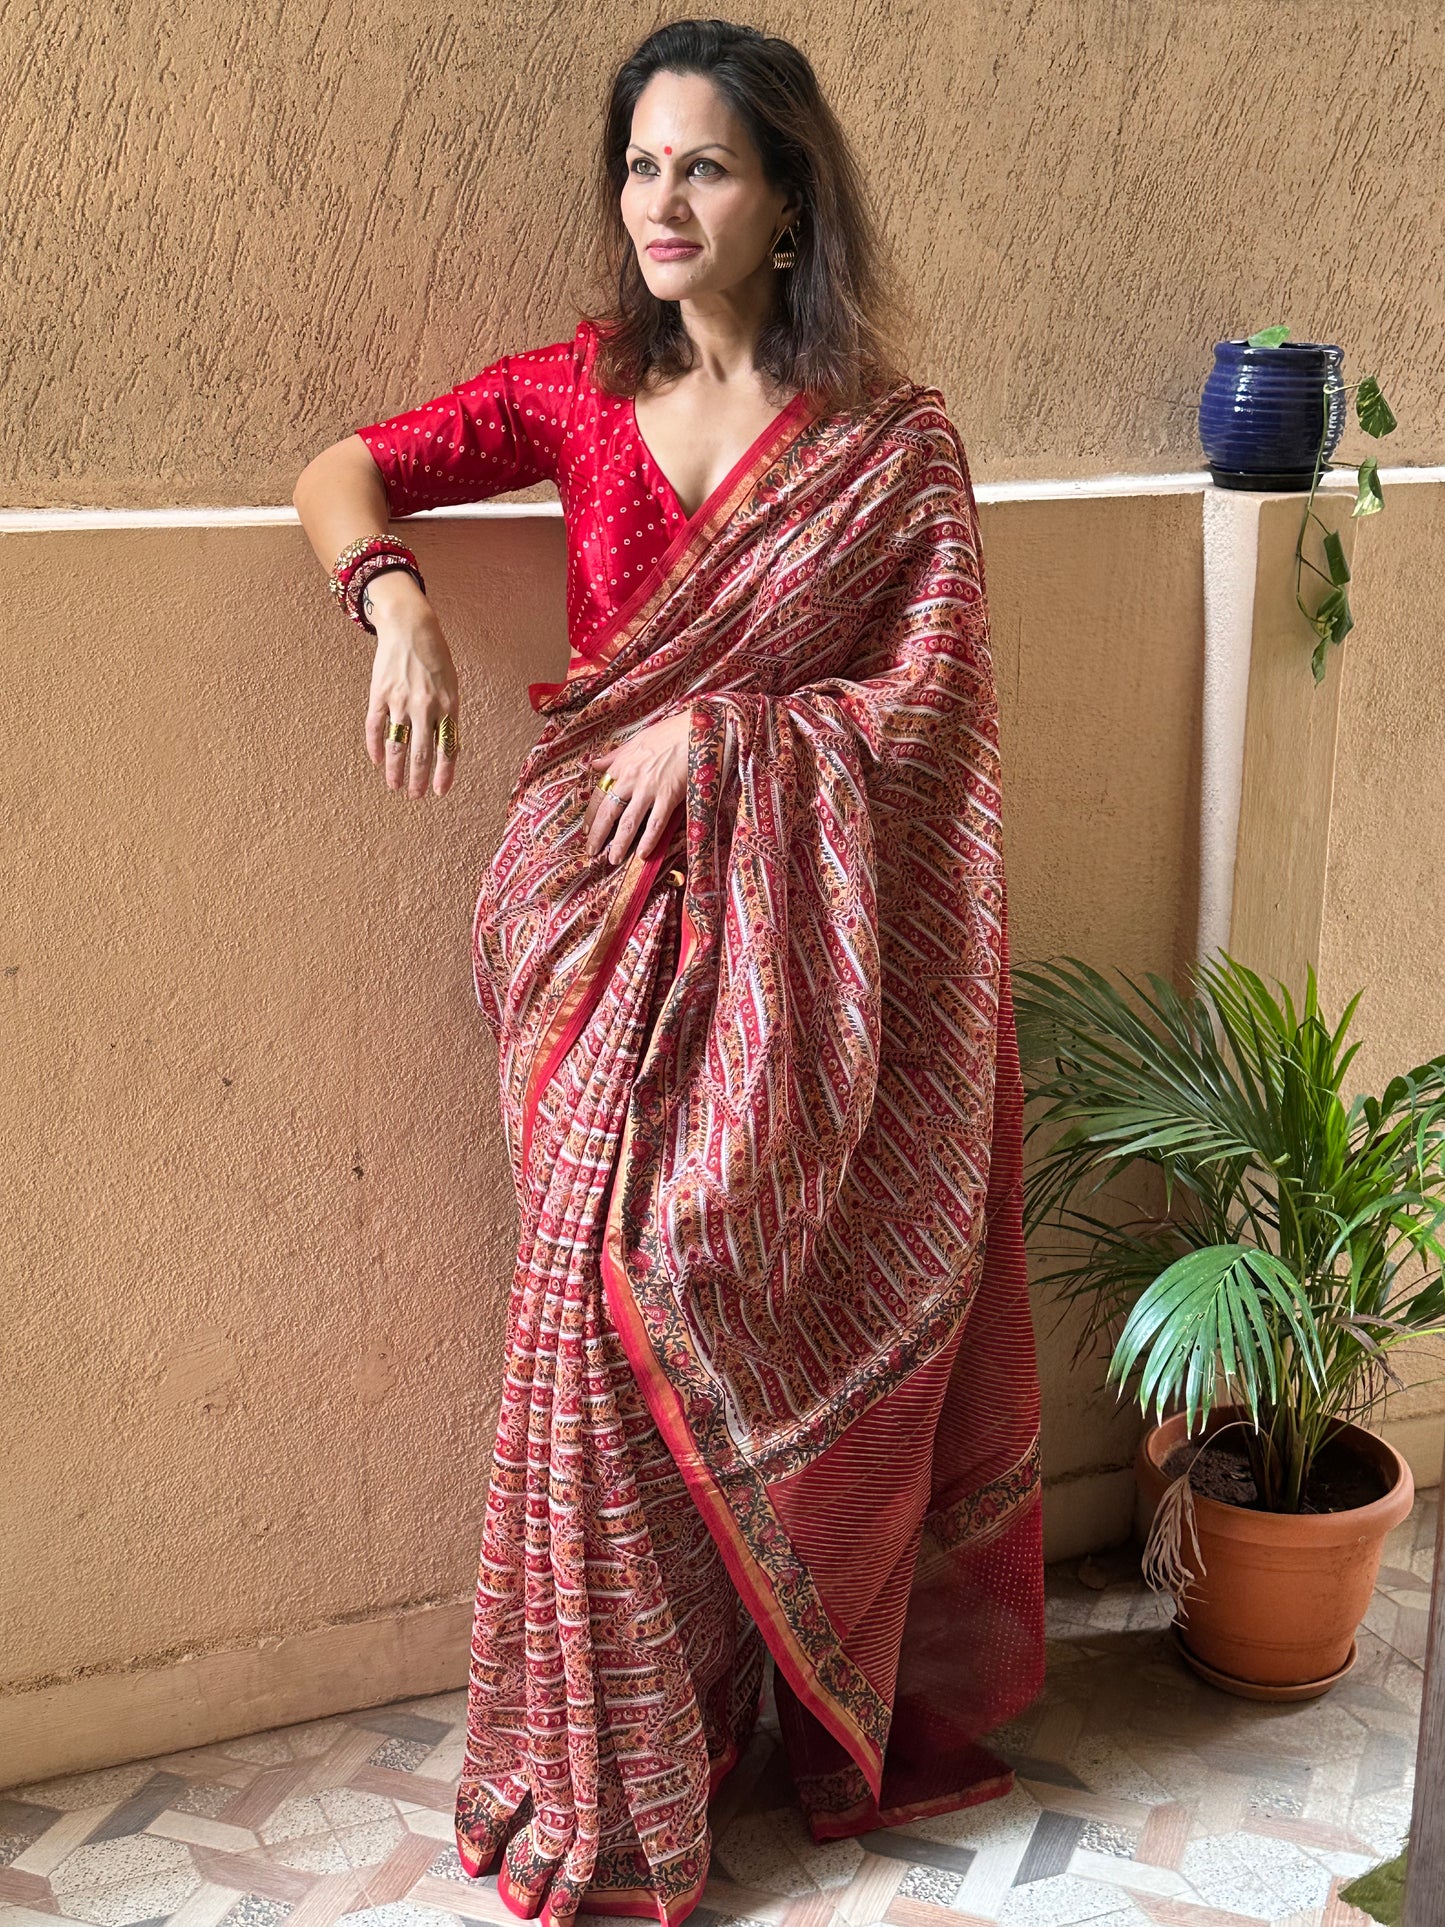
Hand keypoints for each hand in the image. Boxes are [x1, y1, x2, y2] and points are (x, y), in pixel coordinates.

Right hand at [362, 576, 460, 799]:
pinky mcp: (379, 694)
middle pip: (421, 752)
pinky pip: (375, 726)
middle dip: (419, 779)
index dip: (444, 772)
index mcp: (448, 705)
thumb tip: (446, 747)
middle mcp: (425, 706)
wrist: (410, 626)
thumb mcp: (451, 685)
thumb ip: (448, 715)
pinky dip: (375, 746)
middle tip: (416, 796)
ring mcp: (400, 701)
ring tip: (395, 786)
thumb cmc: (435, 657)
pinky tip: (376, 760)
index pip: (447, 747)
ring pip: (397, 744)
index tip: (440, 792)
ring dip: (395, 769)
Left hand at [583, 709, 690, 866]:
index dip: (591, 814)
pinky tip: (643, 854)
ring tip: (613, 859)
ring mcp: (649, 789)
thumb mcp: (637, 740)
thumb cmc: (669, 732)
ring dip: (619, 844)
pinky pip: (655, 824)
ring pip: (628, 822)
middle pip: (608, 812)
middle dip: (598, 834)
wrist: (696, 730)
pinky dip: (648, 840)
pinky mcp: (669, 797)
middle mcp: (631, 779)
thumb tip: (594, 763)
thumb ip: (615, 756)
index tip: (587, 828)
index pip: (600, 794)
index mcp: (622, 765)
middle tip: (592, 851)